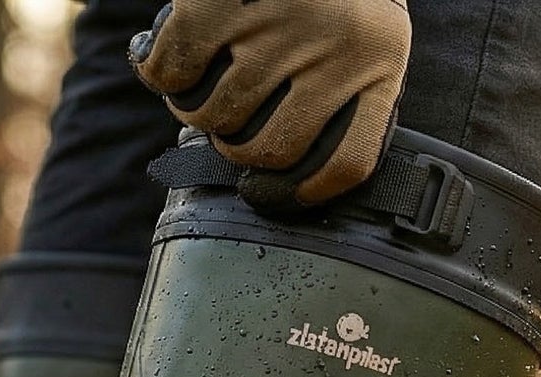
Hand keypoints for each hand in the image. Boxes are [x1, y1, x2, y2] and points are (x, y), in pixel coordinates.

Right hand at [130, 0, 410, 206]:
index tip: (274, 193)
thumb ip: (337, 86)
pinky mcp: (221, 1)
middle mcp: (339, 43)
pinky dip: (158, 77)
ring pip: (217, 116)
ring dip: (193, 114)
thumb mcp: (353, 24)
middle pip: (269, 150)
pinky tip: (161, 65)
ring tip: (195, 93)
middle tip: (224, 126)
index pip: (347, 163)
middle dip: (235, 149)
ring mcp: (280, 21)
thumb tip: (278, 173)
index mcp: (382, 56)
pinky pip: (173, 72)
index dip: (304, 194)